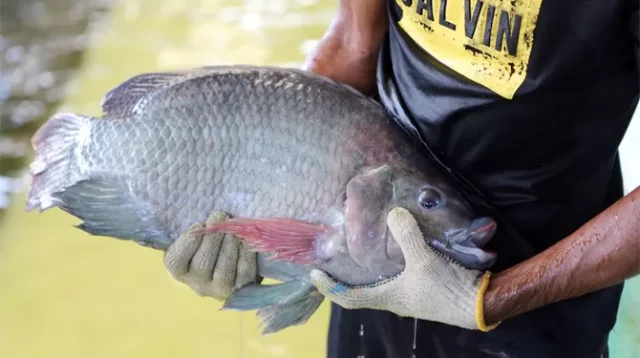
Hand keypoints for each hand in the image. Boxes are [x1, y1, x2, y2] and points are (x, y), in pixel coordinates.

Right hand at [164, 211, 258, 300]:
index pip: (176, 262)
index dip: (188, 243)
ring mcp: (219, 289)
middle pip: (202, 265)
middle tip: (220, 217)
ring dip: (229, 245)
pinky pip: (243, 271)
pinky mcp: (241, 289)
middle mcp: (197, 285)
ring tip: (232, 227)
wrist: (232, 264)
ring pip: (223, 271)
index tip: (199, 224)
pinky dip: (245, 253)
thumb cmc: (208, 243)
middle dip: (213, 238)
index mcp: (180, 270)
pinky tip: (245, 238)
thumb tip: (211, 216)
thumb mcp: (197, 237)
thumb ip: (197, 229)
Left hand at [310, 207, 499, 331]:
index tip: (314, 274)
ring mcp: (409, 296)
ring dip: (367, 270)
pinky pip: (397, 276)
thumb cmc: (446, 289)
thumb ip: (407, 236)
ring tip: (359, 248)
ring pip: (380, 283)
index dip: (329, 288)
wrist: (480, 303)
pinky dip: (389, 264)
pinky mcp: (423, 289)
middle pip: (361, 291)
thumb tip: (394, 212)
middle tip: (335, 257)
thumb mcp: (424, 260)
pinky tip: (394, 248)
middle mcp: (394, 300)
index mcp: (388, 298)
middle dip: (345, 277)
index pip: (348, 298)